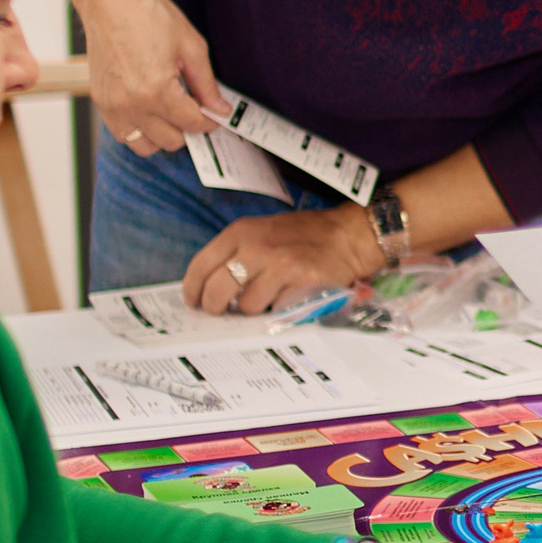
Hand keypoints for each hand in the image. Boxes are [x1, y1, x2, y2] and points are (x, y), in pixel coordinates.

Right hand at [76, 0, 227, 154]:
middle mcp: (131, 104)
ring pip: (145, 145)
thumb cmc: (148, 15)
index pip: (192, 124)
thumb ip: (207, 84)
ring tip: (171, 112)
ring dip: (163, 134)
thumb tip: (219, 108)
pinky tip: (150, 110)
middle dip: (187, 128)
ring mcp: (112, 105)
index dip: (209, 121)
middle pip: (171, 140)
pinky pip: (123, 134)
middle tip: (194, 109)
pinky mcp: (100, 100)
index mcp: (156, 91)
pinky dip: (140, 129)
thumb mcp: (191, 47)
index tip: (214, 116)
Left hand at [183, 206, 374, 312]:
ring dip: (254, 308)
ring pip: (247, 305)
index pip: (201, 265)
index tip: (194, 301)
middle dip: (215, 307)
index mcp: (241, 232)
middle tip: (221, 311)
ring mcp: (280, 265)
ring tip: (268, 297)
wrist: (349, 234)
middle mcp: (257, 247)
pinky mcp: (301, 283)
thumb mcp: (262, 231)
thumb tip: (211, 286)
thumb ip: (236, 253)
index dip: (193, 289)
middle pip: (217, 290)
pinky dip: (280, 309)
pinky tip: (289, 296)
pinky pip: (277, 310)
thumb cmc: (303, 235)